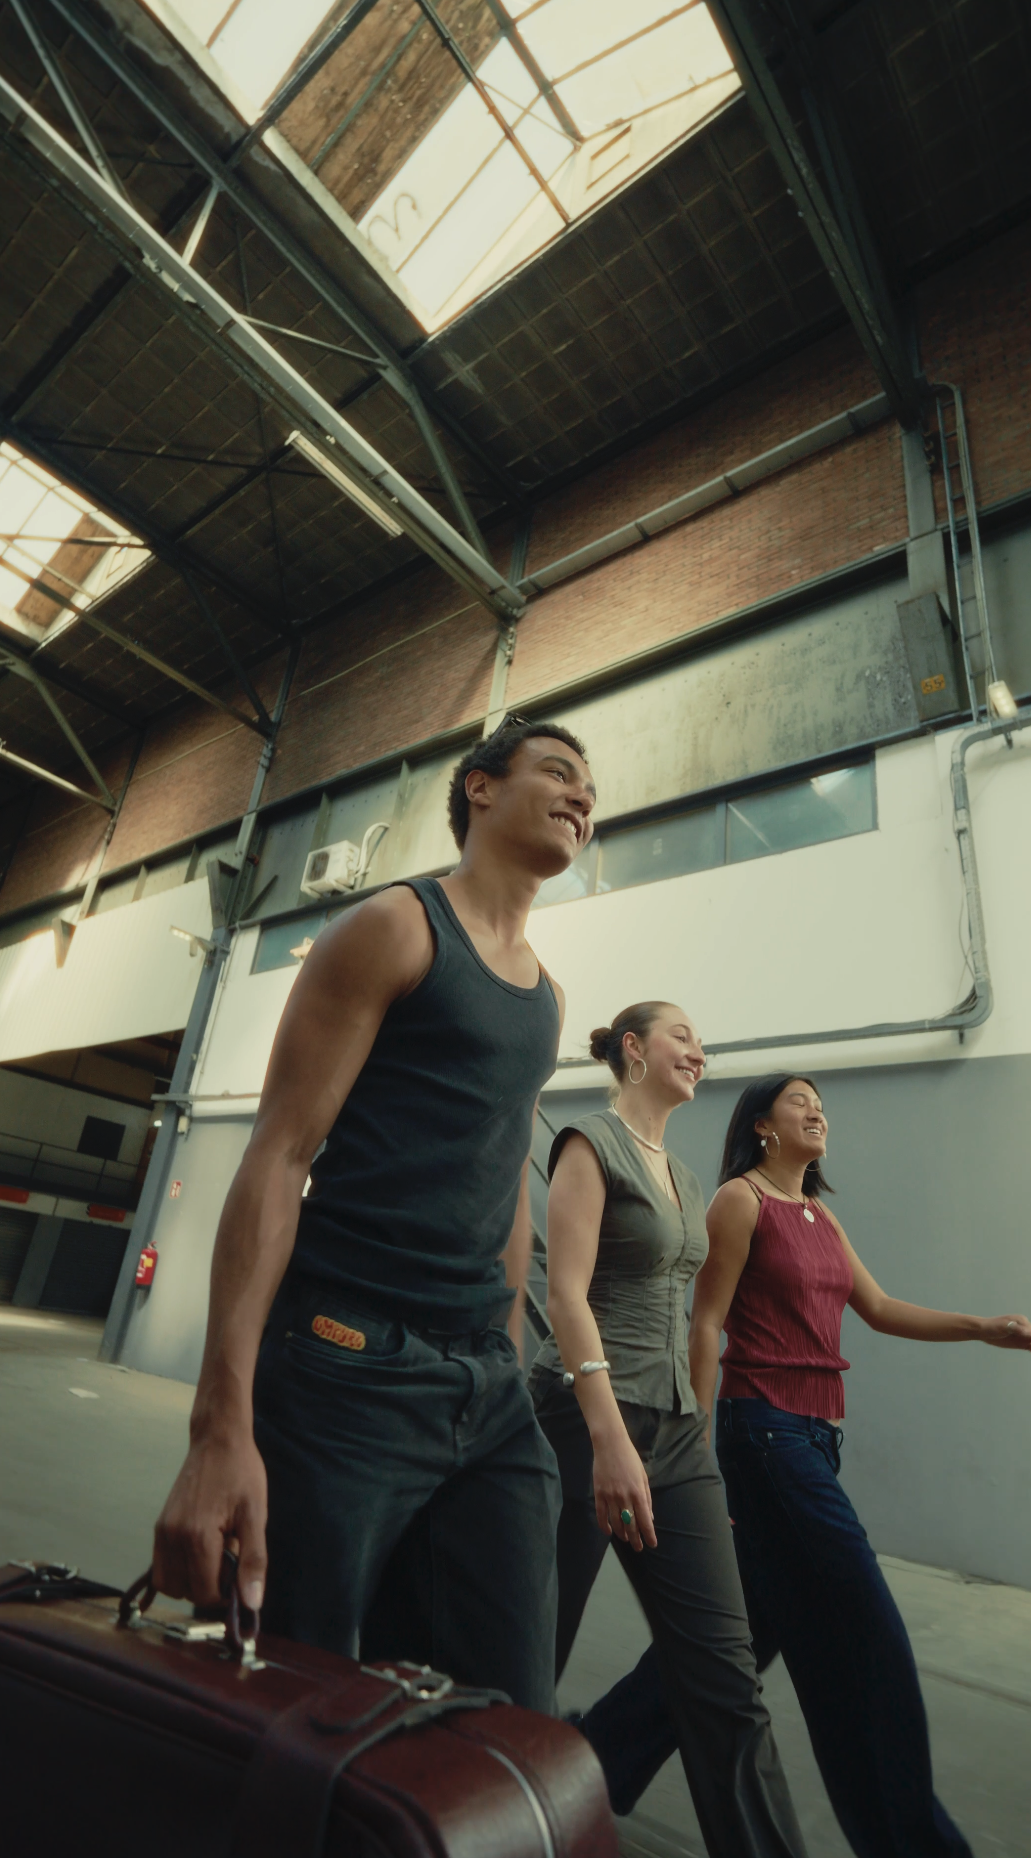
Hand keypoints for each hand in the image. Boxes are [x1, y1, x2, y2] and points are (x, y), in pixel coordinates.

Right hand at [152, 1431, 267, 1610]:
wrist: (217, 1439)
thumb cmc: (241, 1472)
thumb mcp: (255, 1515)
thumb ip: (253, 1560)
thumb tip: (252, 1603)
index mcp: (197, 1536)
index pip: (205, 1592)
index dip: (226, 1593)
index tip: (241, 1575)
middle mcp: (172, 1537)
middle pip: (185, 1592)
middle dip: (209, 1587)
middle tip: (230, 1560)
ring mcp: (161, 1531)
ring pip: (169, 1584)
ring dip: (192, 1581)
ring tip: (216, 1555)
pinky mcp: (159, 1526)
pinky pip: (161, 1566)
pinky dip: (179, 1570)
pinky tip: (202, 1551)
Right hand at [592, 1430, 656, 1551]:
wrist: (610, 1444)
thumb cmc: (630, 1459)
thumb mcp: (643, 1477)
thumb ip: (647, 1498)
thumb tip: (650, 1517)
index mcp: (638, 1493)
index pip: (645, 1520)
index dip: (649, 1535)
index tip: (652, 1544)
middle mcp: (625, 1497)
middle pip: (630, 1525)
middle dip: (636, 1539)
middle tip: (638, 1548)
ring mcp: (610, 1496)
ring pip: (616, 1523)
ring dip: (622, 1534)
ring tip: (626, 1540)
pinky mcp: (598, 1494)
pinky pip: (601, 1515)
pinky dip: (604, 1526)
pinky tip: (609, 1532)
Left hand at [982, 1314, 1030, 1349]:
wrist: (982, 1331)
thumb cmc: (992, 1326)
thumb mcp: (1004, 1327)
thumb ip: (1016, 1329)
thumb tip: (1028, 1332)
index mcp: (1022, 1321)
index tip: (1030, 1344)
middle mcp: (1025, 1328)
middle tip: (1030, 1347)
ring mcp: (1022, 1336)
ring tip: (1030, 1349)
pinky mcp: (1020, 1343)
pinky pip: (1029, 1347)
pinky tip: (1030, 1351)